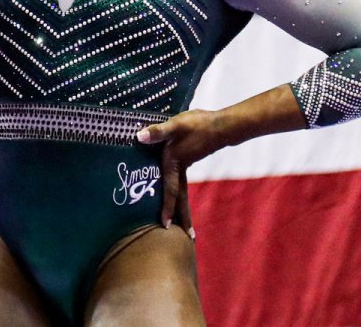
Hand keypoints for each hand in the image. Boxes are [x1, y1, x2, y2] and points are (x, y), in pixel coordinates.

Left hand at [136, 109, 226, 237]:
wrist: (220, 125)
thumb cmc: (197, 124)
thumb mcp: (176, 125)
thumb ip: (158, 131)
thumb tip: (139, 137)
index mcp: (174, 164)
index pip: (170, 191)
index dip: (167, 208)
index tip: (166, 226)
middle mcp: (180, 169)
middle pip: (181, 198)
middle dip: (184, 217)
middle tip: (189, 237)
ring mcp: (186, 165)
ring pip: (182, 191)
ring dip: (182, 207)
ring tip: (185, 224)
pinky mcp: (189, 160)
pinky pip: (182, 182)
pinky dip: (180, 194)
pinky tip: (178, 195)